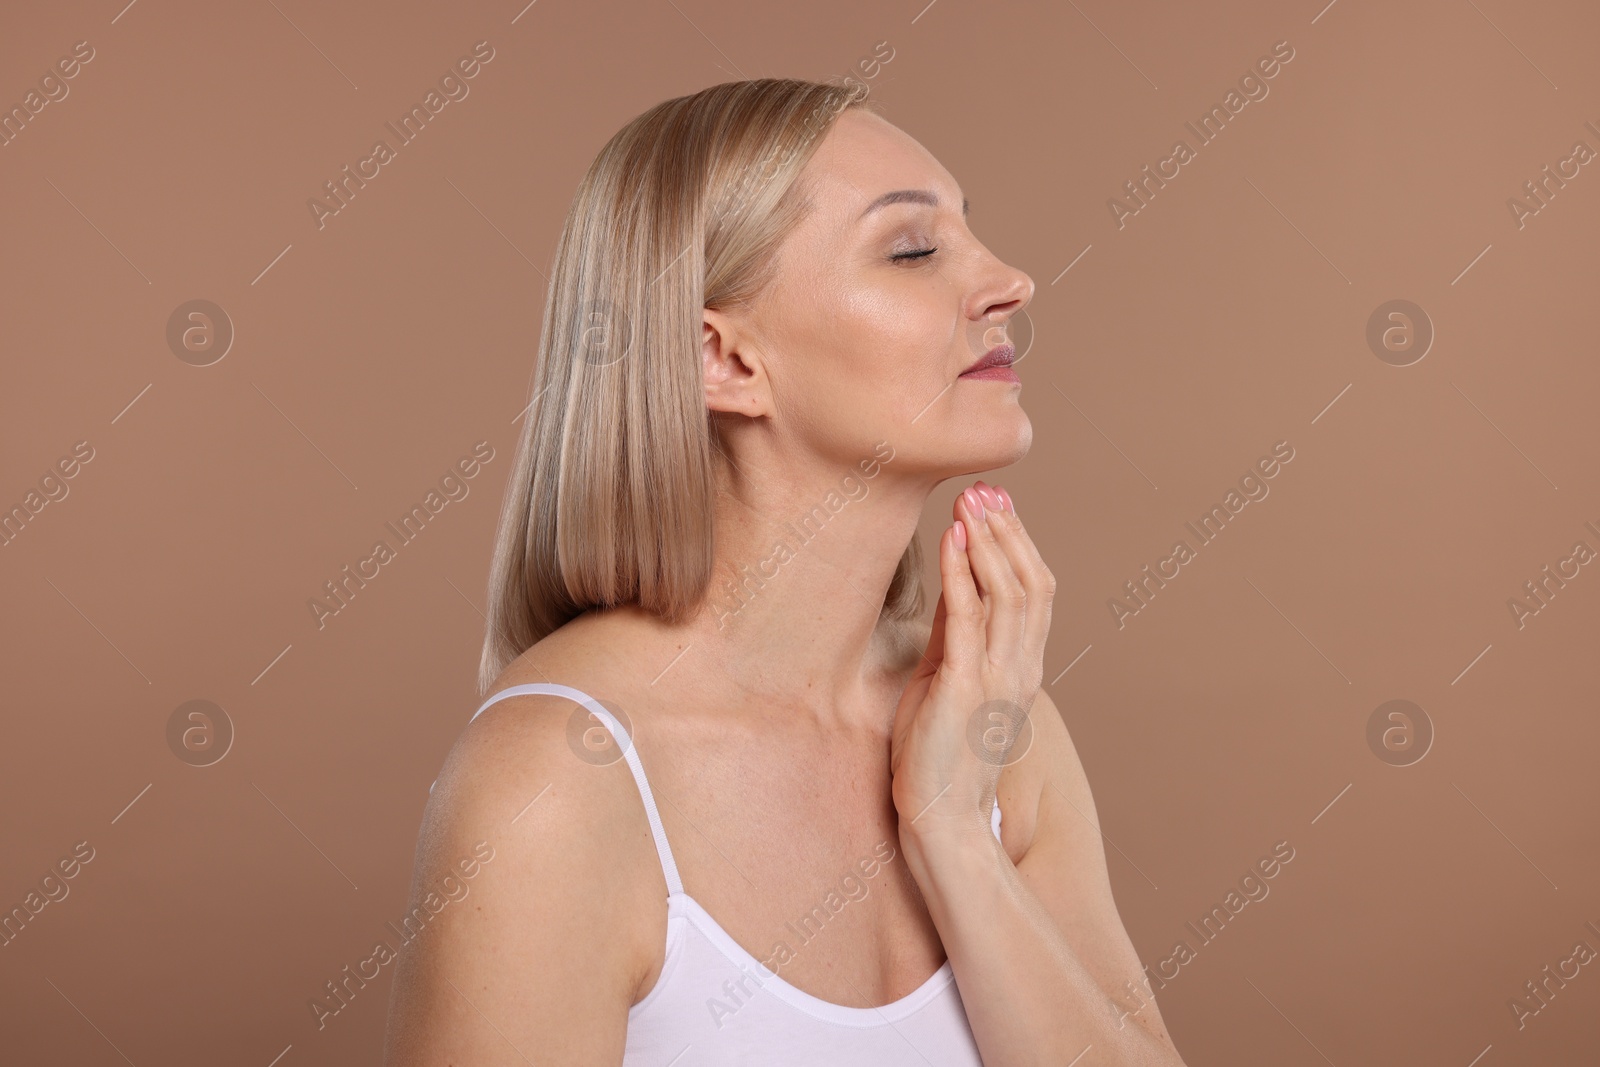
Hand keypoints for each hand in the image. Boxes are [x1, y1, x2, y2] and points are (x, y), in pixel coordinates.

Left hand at [888, 480, 1055, 848]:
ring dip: (990, 540)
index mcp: (1023, 668)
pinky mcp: (965, 688)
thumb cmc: (936, 757)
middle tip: (987, 488)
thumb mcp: (948, 681)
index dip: (1020, 544)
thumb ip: (955, 635)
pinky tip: (952, 539)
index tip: (998, 504)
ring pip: (1009, 593)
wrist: (939, 820)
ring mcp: (998, 678)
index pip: (1036, 593)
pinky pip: (969, 618)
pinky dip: (963, 572)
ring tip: (971, 500)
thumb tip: (953, 580)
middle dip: (1009, 531)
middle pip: (1032, 583)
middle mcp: (1021, 669)